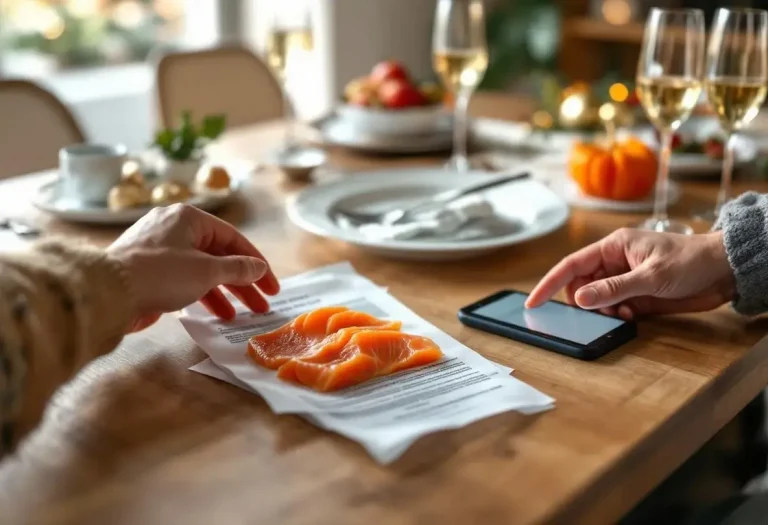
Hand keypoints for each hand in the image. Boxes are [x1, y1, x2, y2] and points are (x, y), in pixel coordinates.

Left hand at [107, 204, 279, 330]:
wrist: (108, 293)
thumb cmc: (160, 274)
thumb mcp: (206, 271)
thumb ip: (237, 269)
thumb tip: (258, 267)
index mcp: (188, 218)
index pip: (233, 239)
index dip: (257, 264)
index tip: (272, 286)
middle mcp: (173, 228)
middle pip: (218, 255)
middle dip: (242, 282)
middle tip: (262, 304)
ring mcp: (159, 249)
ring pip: (201, 269)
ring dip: (224, 292)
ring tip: (240, 315)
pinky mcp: (148, 270)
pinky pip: (184, 278)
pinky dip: (201, 294)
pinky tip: (215, 313)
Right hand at [525, 228, 734, 318]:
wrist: (724, 271)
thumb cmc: (691, 261)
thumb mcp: (650, 276)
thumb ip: (614, 288)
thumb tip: (580, 298)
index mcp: (613, 247)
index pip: (572, 264)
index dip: (550, 283)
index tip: (534, 301)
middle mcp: (615, 261)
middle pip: (581, 284)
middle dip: (583, 301)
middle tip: (596, 313)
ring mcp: (625, 279)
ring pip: (596, 298)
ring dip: (601, 310)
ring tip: (621, 314)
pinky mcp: (636, 294)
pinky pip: (613, 307)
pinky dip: (615, 315)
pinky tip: (630, 315)